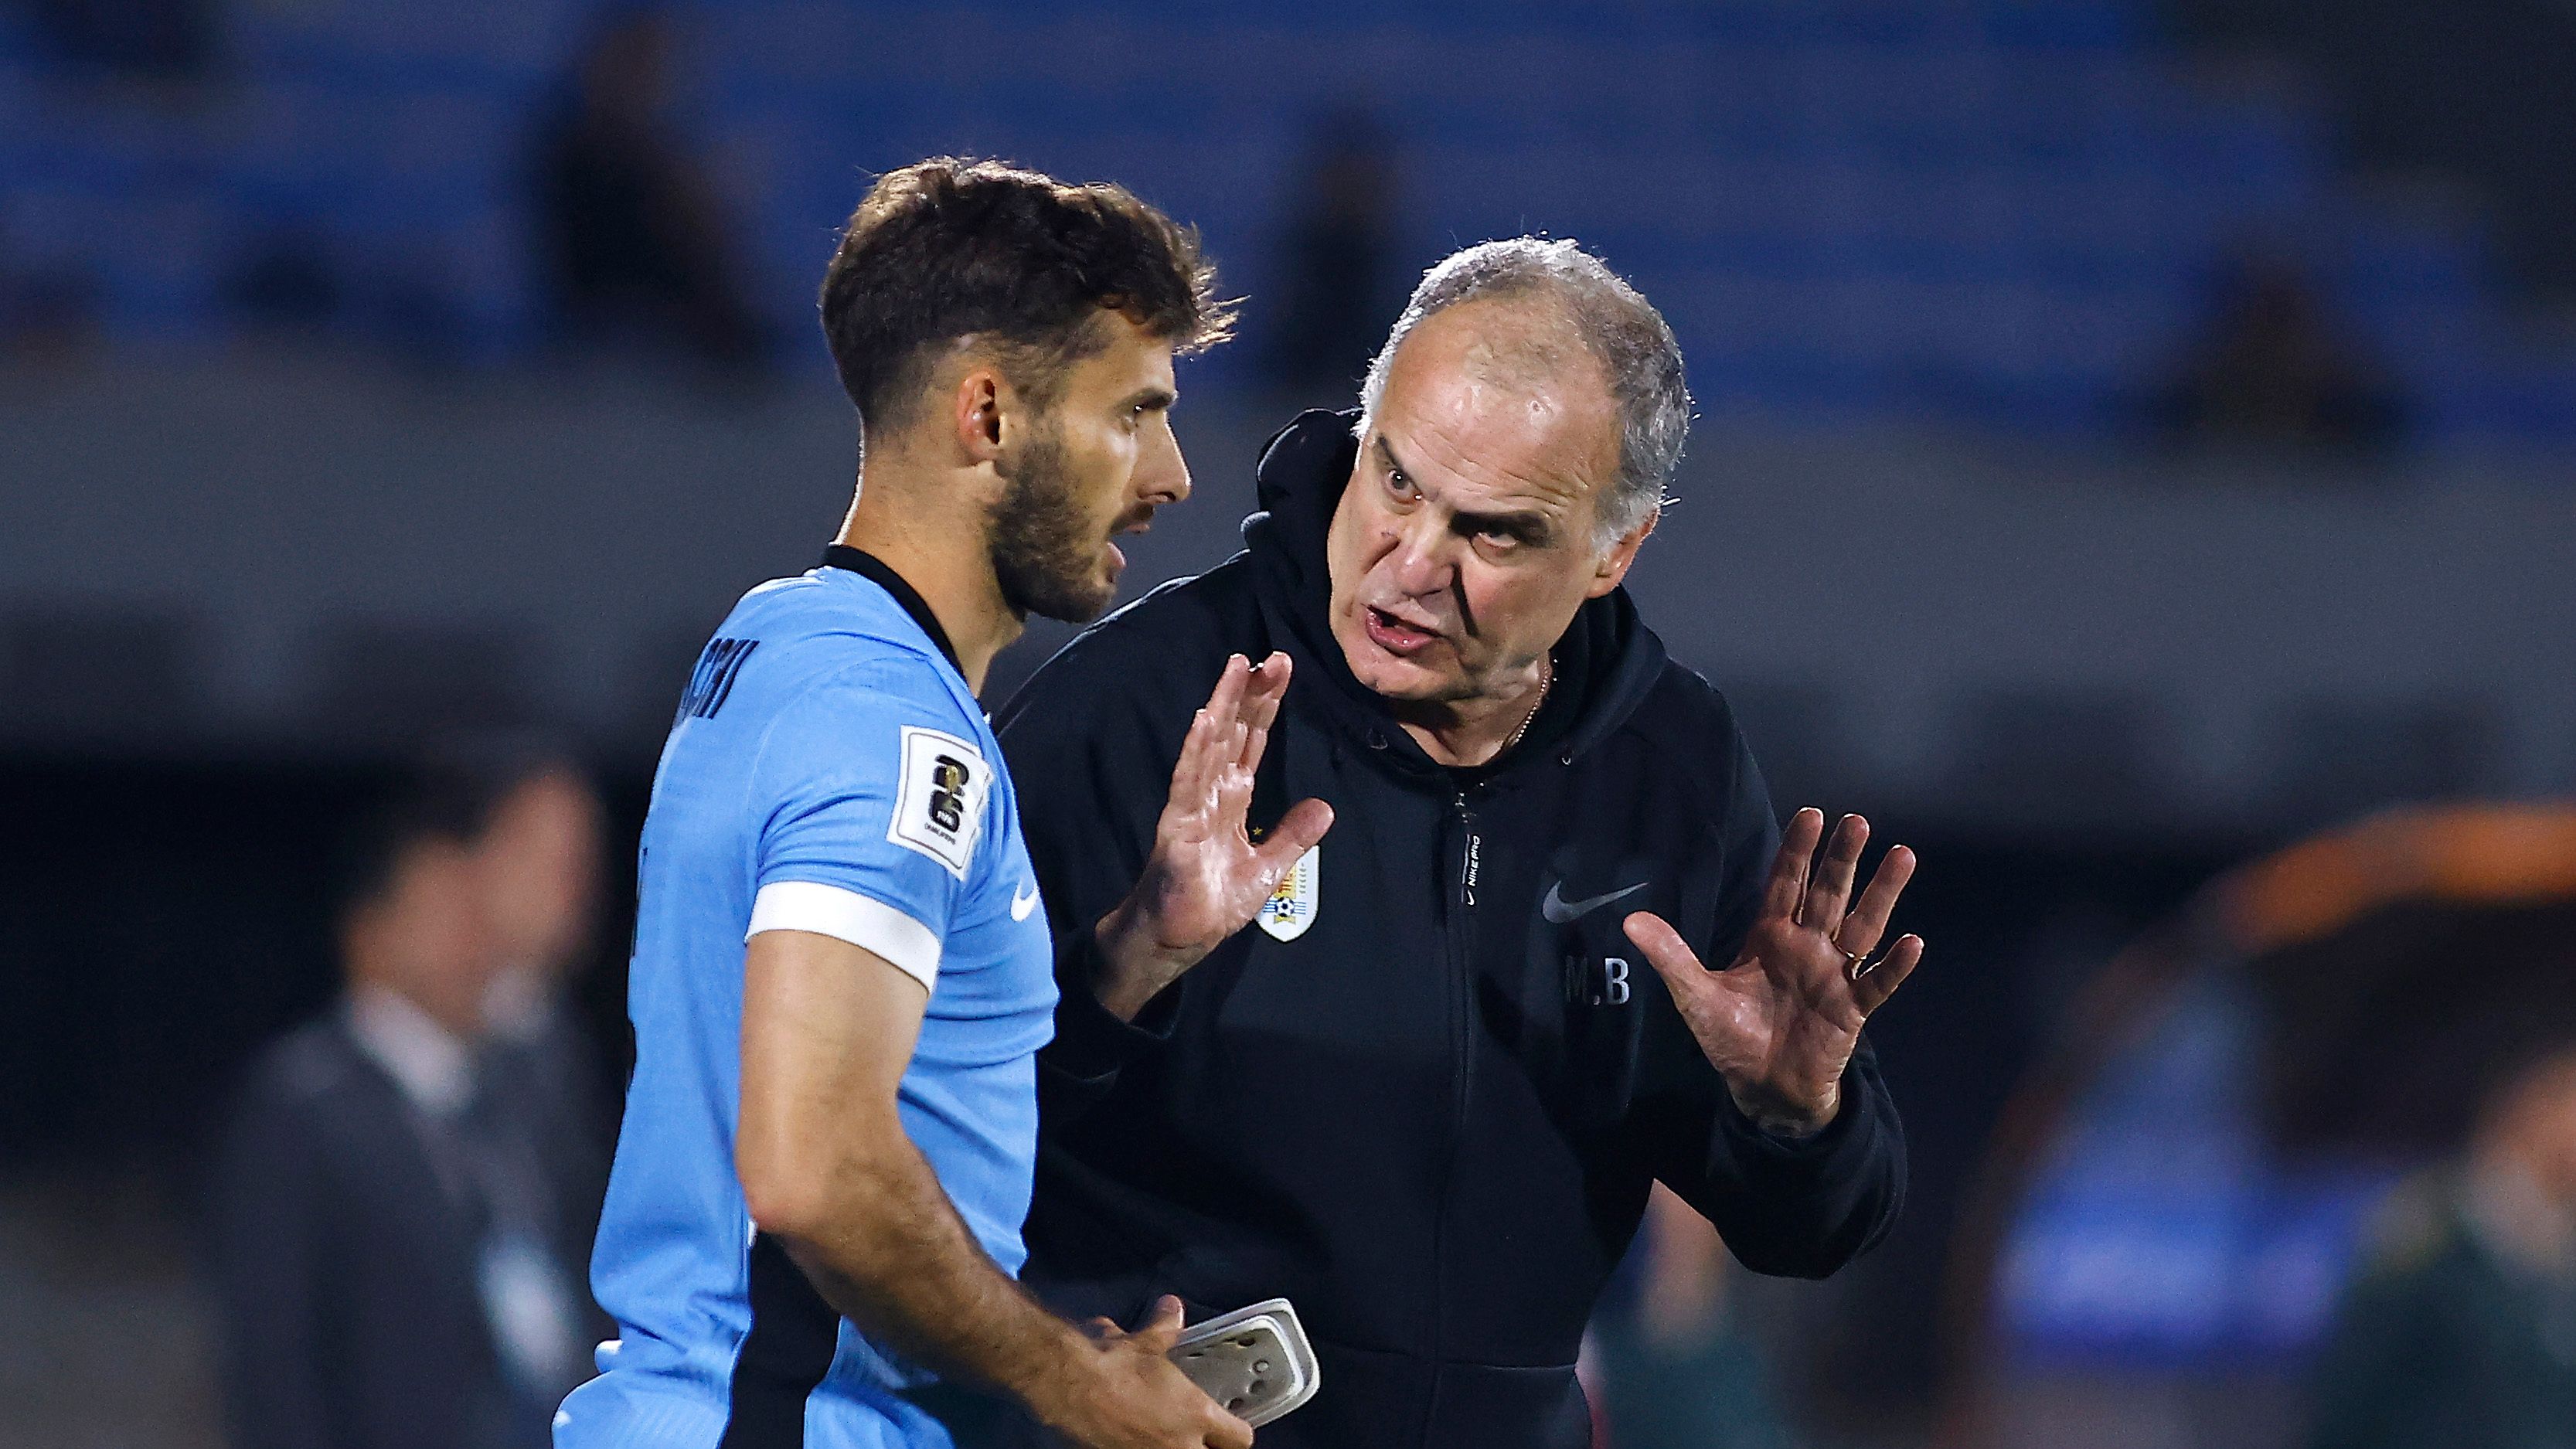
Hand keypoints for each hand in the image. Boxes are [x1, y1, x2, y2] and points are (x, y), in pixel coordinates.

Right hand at [1030, 1296, 1254, 1448]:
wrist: (1072, 1386)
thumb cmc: (1113, 1366)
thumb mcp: (1145, 1342)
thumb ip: (1165, 1328)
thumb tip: (1172, 1309)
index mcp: (1196, 1415)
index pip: (1239, 1438)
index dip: (1237, 1429)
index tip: (1230, 1422)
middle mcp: (1179, 1446)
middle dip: (1208, 1444)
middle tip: (1199, 1432)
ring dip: (1174, 1444)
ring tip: (1162, 1430)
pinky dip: (1140, 1443)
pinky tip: (1131, 1431)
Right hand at [1093, 653, 1333, 1019]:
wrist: (1180, 938)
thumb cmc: (1213, 902)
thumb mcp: (1268, 866)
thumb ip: (1292, 835)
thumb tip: (1325, 806)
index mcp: (1234, 797)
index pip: (1252, 740)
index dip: (1267, 705)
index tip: (1282, 670)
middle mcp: (1212, 791)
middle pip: (1234, 731)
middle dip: (1252, 693)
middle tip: (1272, 656)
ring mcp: (1193, 803)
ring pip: (1211, 744)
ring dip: (1224, 704)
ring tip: (1237, 666)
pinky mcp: (1178, 824)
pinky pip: (1187, 780)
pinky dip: (1196, 749)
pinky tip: (1206, 718)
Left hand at [1623, 809, 1922, 1134]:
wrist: (1762, 1086)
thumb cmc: (1731, 1035)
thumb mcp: (1695, 994)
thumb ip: (1670, 956)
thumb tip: (1629, 921)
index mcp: (1771, 936)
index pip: (1786, 883)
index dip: (1797, 850)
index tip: (1811, 814)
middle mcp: (1807, 947)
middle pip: (1828, 895)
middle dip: (1842, 860)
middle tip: (1857, 821)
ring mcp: (1834, 976)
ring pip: (1863, 927)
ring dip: (1881, 895)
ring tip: (1902, 855)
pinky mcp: (1852, 1010)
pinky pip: (1877, 984)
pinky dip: (1894, 966)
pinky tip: (1912, 942)